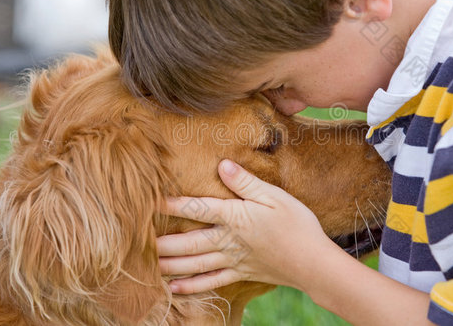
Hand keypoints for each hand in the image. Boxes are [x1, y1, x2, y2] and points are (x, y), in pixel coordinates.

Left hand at [157, 159, 334, 293]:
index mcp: (235, 216)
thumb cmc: (297, 224)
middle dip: (163, 242)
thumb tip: (222, 164)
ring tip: (149, 265)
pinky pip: (211, 282)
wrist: (313, 262)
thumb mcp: (274, 196)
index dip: (174, 203)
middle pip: (189, 241)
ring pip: (195, 263)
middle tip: (139, 241)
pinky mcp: (241, 273)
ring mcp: (233, 260)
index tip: (151, 200)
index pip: (198, 208)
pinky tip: (174, 288)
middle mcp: (229, 240)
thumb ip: (246, 182)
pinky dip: (192, 286)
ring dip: (171, 264)